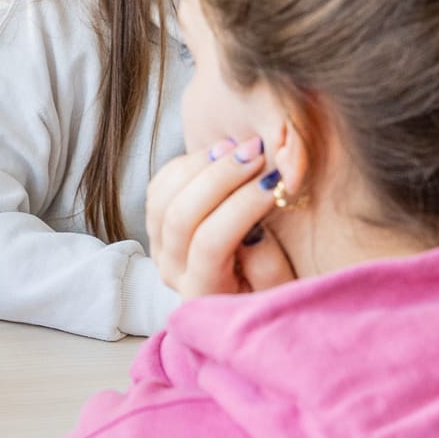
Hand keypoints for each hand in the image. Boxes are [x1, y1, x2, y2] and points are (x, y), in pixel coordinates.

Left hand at [146, 137, 296, 299]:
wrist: (247, 287)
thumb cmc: (272, 290)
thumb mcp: (282, 287)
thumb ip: (268, 265)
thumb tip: (253, 232)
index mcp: (204, 291)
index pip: (211, 243)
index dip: (243, 207)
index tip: (274, 181)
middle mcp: (173, 271)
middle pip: (181, 217)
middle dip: (220, 178)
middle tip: (255, 152)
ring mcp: (160, 247)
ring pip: (163, 198)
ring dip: (198, 166)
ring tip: (235, 146)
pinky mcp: (157, 225)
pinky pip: (158, 187)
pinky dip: (184, 164)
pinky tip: (217, 152)